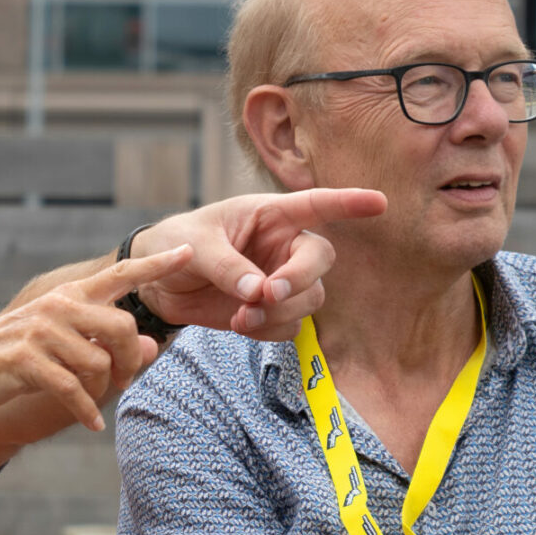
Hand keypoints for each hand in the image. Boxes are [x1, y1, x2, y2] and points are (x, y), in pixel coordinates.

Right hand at [0, 245, 194, 430]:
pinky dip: (87, 411)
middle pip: (123, 328)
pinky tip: (90, 424)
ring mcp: (41, 331)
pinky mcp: (27, 360)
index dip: (156, 265)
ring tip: (95, 400)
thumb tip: (155, 347)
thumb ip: (106, 343)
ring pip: (99, 363)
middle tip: (124, 381)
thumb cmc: (14, 356)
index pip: (119, 274)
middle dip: (131, 361)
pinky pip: (73, 390)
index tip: (188, 253)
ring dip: (104, 389)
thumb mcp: (61, 344)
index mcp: (68, 295)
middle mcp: (58, 306)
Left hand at [131, 187, 387, 340]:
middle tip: (268, 295)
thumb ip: (225, 265)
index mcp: (269, 215)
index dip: (348, 203)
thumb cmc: (174, 244)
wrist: (156, 283)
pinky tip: (241, 325)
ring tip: (241, 317)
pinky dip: (270, 331)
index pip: (316, 205)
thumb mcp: (193, 246)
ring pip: (309, 299)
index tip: (379, 203)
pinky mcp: (270, 311)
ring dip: (281, 313)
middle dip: (300, 280)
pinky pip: (289, 326)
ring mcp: (280, 279)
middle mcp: (282, 245)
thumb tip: (258, 291)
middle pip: (320, 260)